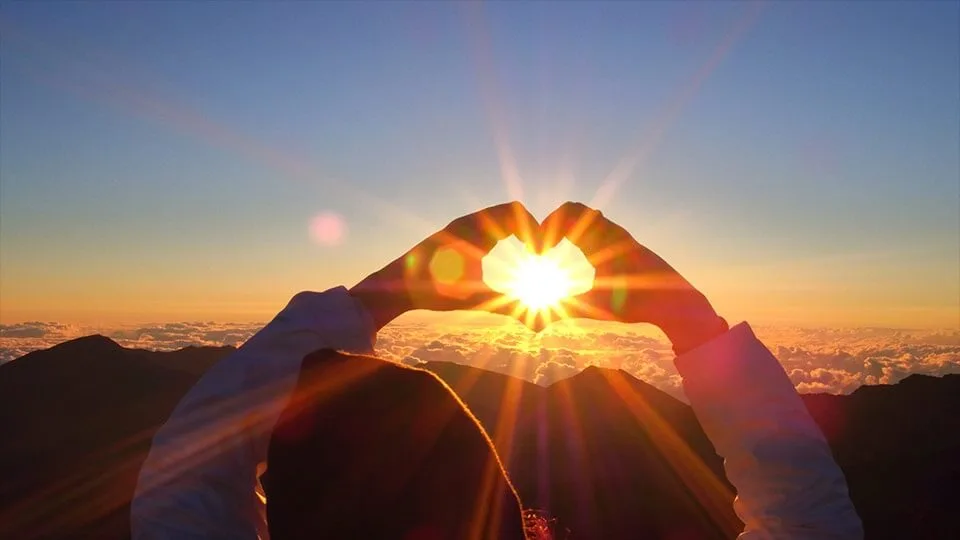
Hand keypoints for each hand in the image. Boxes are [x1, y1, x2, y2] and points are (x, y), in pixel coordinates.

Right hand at [350, 202, 539, 330]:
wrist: (401, 291)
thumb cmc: (437, 294)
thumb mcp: (481, 300)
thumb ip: (506, 306)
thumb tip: (536, 325)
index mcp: (481, 238)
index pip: (514, 222)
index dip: (534, 233)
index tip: (542, 255)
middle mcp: (473, 226)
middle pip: (513, 209)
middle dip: (535, 225)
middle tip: (543, 250)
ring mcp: (461, 225)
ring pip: (502, 209)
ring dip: (524, 226)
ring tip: (535, 250)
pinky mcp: (451, 230)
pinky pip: (482, 220)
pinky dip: (503, 230)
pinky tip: (509, 250)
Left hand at [540, 202, 727, 353]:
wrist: (666, 305)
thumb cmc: (634, 305)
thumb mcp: (592, 306)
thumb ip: (568, 308)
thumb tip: (541, 322)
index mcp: (595, 247)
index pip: (566, 226)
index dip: (546, 233)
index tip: (534, 252)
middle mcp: (603, 236)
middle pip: (570, 210)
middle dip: (547, 222)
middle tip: (535, 246)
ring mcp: (614, 234)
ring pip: (580, 208)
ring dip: (557, 220)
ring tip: (545, 244)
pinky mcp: (624, 238)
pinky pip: (597, 220)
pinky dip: (575, 227)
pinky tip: (564, 245)